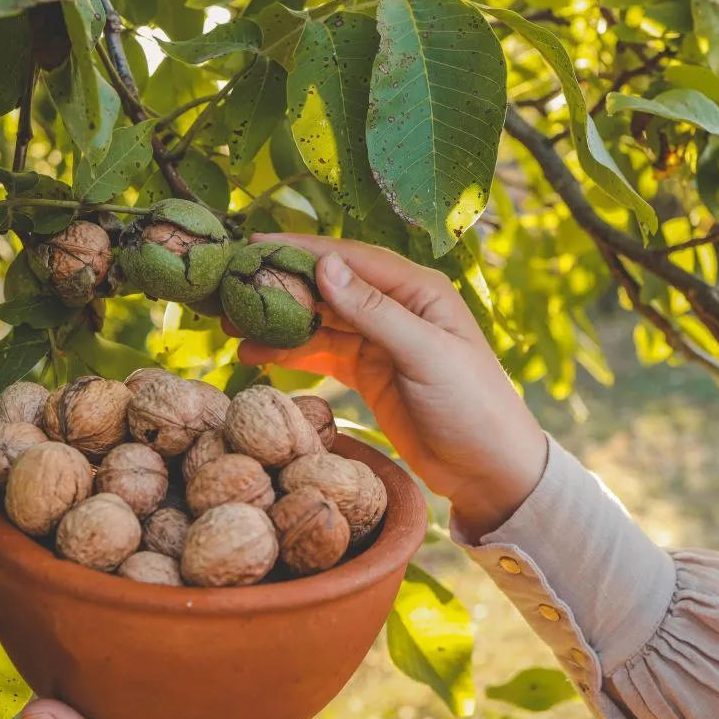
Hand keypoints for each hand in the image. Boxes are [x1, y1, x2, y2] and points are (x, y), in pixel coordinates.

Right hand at [234, 235, 548, 539]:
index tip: (251, 249)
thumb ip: (374, 312)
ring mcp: (382, 340)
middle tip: (228, 287)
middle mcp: (398, 307)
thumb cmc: (472, 406)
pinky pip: (322, 352)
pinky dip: (291, 351)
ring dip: (279, 320)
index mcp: (419, 290)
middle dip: (280, 286)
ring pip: (320, 320)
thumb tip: (325, 265)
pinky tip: (255, 354)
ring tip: (230, 323)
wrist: (490, 469)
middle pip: (329, 286)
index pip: (349, 259)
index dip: (300, 251)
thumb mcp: (425, 355)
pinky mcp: (370, 372)